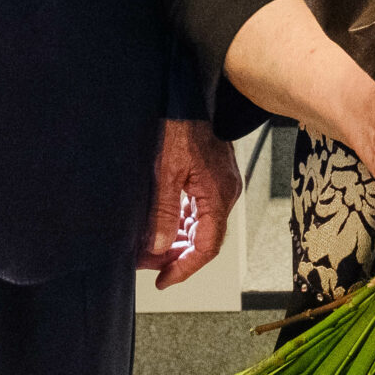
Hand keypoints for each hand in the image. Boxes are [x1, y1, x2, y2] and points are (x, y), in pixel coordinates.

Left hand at [141, 119, 242, 289]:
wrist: (189, 94)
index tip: (164, 280)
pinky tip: (162, 225)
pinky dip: (181, 222)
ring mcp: (220, 184)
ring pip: (201, 225)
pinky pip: (199, 209)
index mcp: (218, 194)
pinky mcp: (211, 177)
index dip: (185, 267)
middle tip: (149, 265)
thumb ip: (163, 212)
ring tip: (150, 248)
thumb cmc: (181, 125)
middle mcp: (225, 192)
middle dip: (177, 256)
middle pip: (205, 239)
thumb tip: (159, 247)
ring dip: (177, 239)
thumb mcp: (165, 171)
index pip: (207, 246)